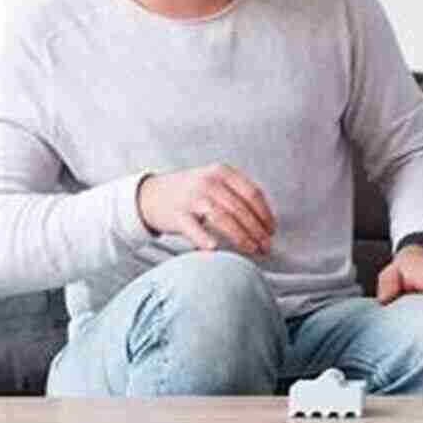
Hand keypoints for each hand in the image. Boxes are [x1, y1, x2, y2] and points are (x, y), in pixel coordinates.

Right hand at [137, 163, 274, 253]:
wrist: (151, 194)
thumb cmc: (191, 191)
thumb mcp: (215, 181)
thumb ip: (237, 193)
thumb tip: (264, 219)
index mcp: (223, 172)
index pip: (252, 194)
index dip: (265, 214)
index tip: (272, 230)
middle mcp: (210, 182)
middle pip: (241, 209)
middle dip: (258, 230)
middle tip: (267, 247)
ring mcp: (193, 198)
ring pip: (224, 218)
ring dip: (242, 237)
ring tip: (253, 250)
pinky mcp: (177, 215)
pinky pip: (194, 228)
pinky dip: (204, 239)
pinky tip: (215, 248)